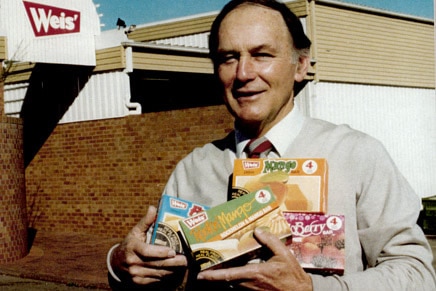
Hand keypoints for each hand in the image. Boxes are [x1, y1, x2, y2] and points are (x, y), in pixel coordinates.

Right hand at [110, 206, 187, 286]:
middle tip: (185, 259)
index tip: (172, 251)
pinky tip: (174, 271)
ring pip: (158, 273)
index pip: (147, 251)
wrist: (116, 263)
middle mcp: (133, 262)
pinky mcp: (139, 282)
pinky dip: (166, 276)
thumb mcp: (135, 231)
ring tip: (183, 265)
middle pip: (156, 264)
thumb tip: (153, 208)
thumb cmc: (130, 244)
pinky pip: (156, 280)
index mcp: (132, 247)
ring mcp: (135, 274)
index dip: (160, 253)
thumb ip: (146, 221)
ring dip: (172, 270)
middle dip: (173, 263)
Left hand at [197, 227, 311, 290]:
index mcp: (254, 273)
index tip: (200, 275)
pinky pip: (241, 286)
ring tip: (217, 268)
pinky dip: (235, 280)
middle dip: (214, 276)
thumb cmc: (292, 277)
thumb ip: (270, 241)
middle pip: (226, 281)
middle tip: (204, 269)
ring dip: (224, 278)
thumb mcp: (284, 255)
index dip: (212, 276)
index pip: (228, 275)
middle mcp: (250, 284)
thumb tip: (257, 230)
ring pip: (233, 284)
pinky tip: (236, 273)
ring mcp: (252, 290)